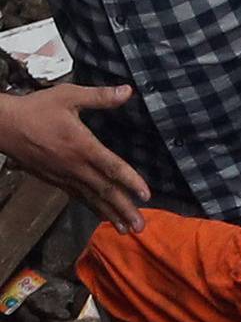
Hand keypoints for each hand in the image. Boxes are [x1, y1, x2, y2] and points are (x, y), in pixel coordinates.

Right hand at [0, 85, 148, 231]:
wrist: (2, 125)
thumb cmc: (36, 108)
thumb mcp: (67, 96)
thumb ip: (99, 96)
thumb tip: (128, 91)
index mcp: (82, 145)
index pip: (111, 166)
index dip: (130, 180)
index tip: (146, 195)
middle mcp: (75, 165)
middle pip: (105, 191)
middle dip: (124, 209)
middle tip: (142, 226)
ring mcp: (65, 176)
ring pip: (92, 199)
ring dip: (111, 215)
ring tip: (127, 230)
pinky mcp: (55, 180)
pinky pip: (79, 197)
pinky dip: (93, 208)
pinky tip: (105, 218)